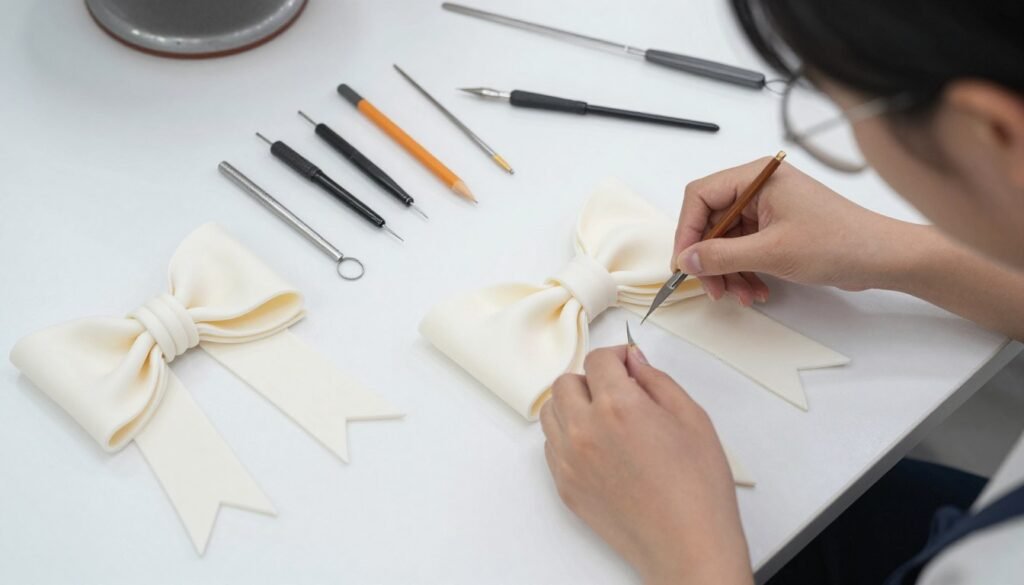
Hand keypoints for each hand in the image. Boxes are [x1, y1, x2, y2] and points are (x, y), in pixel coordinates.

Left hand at [540, 346, 751, 584]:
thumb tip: (634, 361)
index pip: (598, 360)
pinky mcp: (564, 486)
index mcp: (618, 406)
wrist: (687, 546)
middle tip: (618, 392)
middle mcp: (585, 430)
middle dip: (591, 380)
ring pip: (551, 412)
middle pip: (565, 383)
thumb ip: (657, 381)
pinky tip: (598, 446)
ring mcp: (569, 460)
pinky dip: (567, 436)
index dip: (616, 356)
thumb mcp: (692, 418)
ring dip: (573, 406)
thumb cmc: (697, 489)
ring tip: (604, 419)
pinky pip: (551, 445)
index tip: (628, 365)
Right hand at [673, 157, 911, 304]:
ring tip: (740, 295)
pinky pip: (744, 250)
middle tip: (712, 288)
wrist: (882, 258)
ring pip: (726, 241)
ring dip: (728, 271)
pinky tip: (756, 291)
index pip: (701, 197)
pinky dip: (744, 272)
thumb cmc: (839, 243)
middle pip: (711, 222)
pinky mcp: (777, 228)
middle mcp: (759, 187)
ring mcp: (768, 208)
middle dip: (709, 259)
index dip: (687, 231)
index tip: (684, 263)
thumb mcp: (771, 252)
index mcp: (757, 177)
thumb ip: (721, 255)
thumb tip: (686, 260)